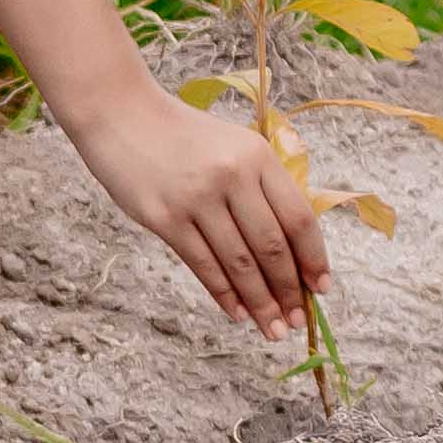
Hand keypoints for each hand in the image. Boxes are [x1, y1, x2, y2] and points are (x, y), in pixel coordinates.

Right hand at [62, 93, 330, 337]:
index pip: (298, 217)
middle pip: (272, 247)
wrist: (122, 114)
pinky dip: (223, 294)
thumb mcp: (234, 145)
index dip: (314, 258)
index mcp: (257, 155)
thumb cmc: (183, 134)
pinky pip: (203, 265)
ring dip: (260, 302)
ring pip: (240, 263)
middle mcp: (231, 175)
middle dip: (289, 291)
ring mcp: (196, 198)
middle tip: (296, 321)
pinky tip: (236, 312)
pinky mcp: (165, 218)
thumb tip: (291, 250)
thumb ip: (263, 186)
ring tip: (271, 328)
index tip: (321, 288)